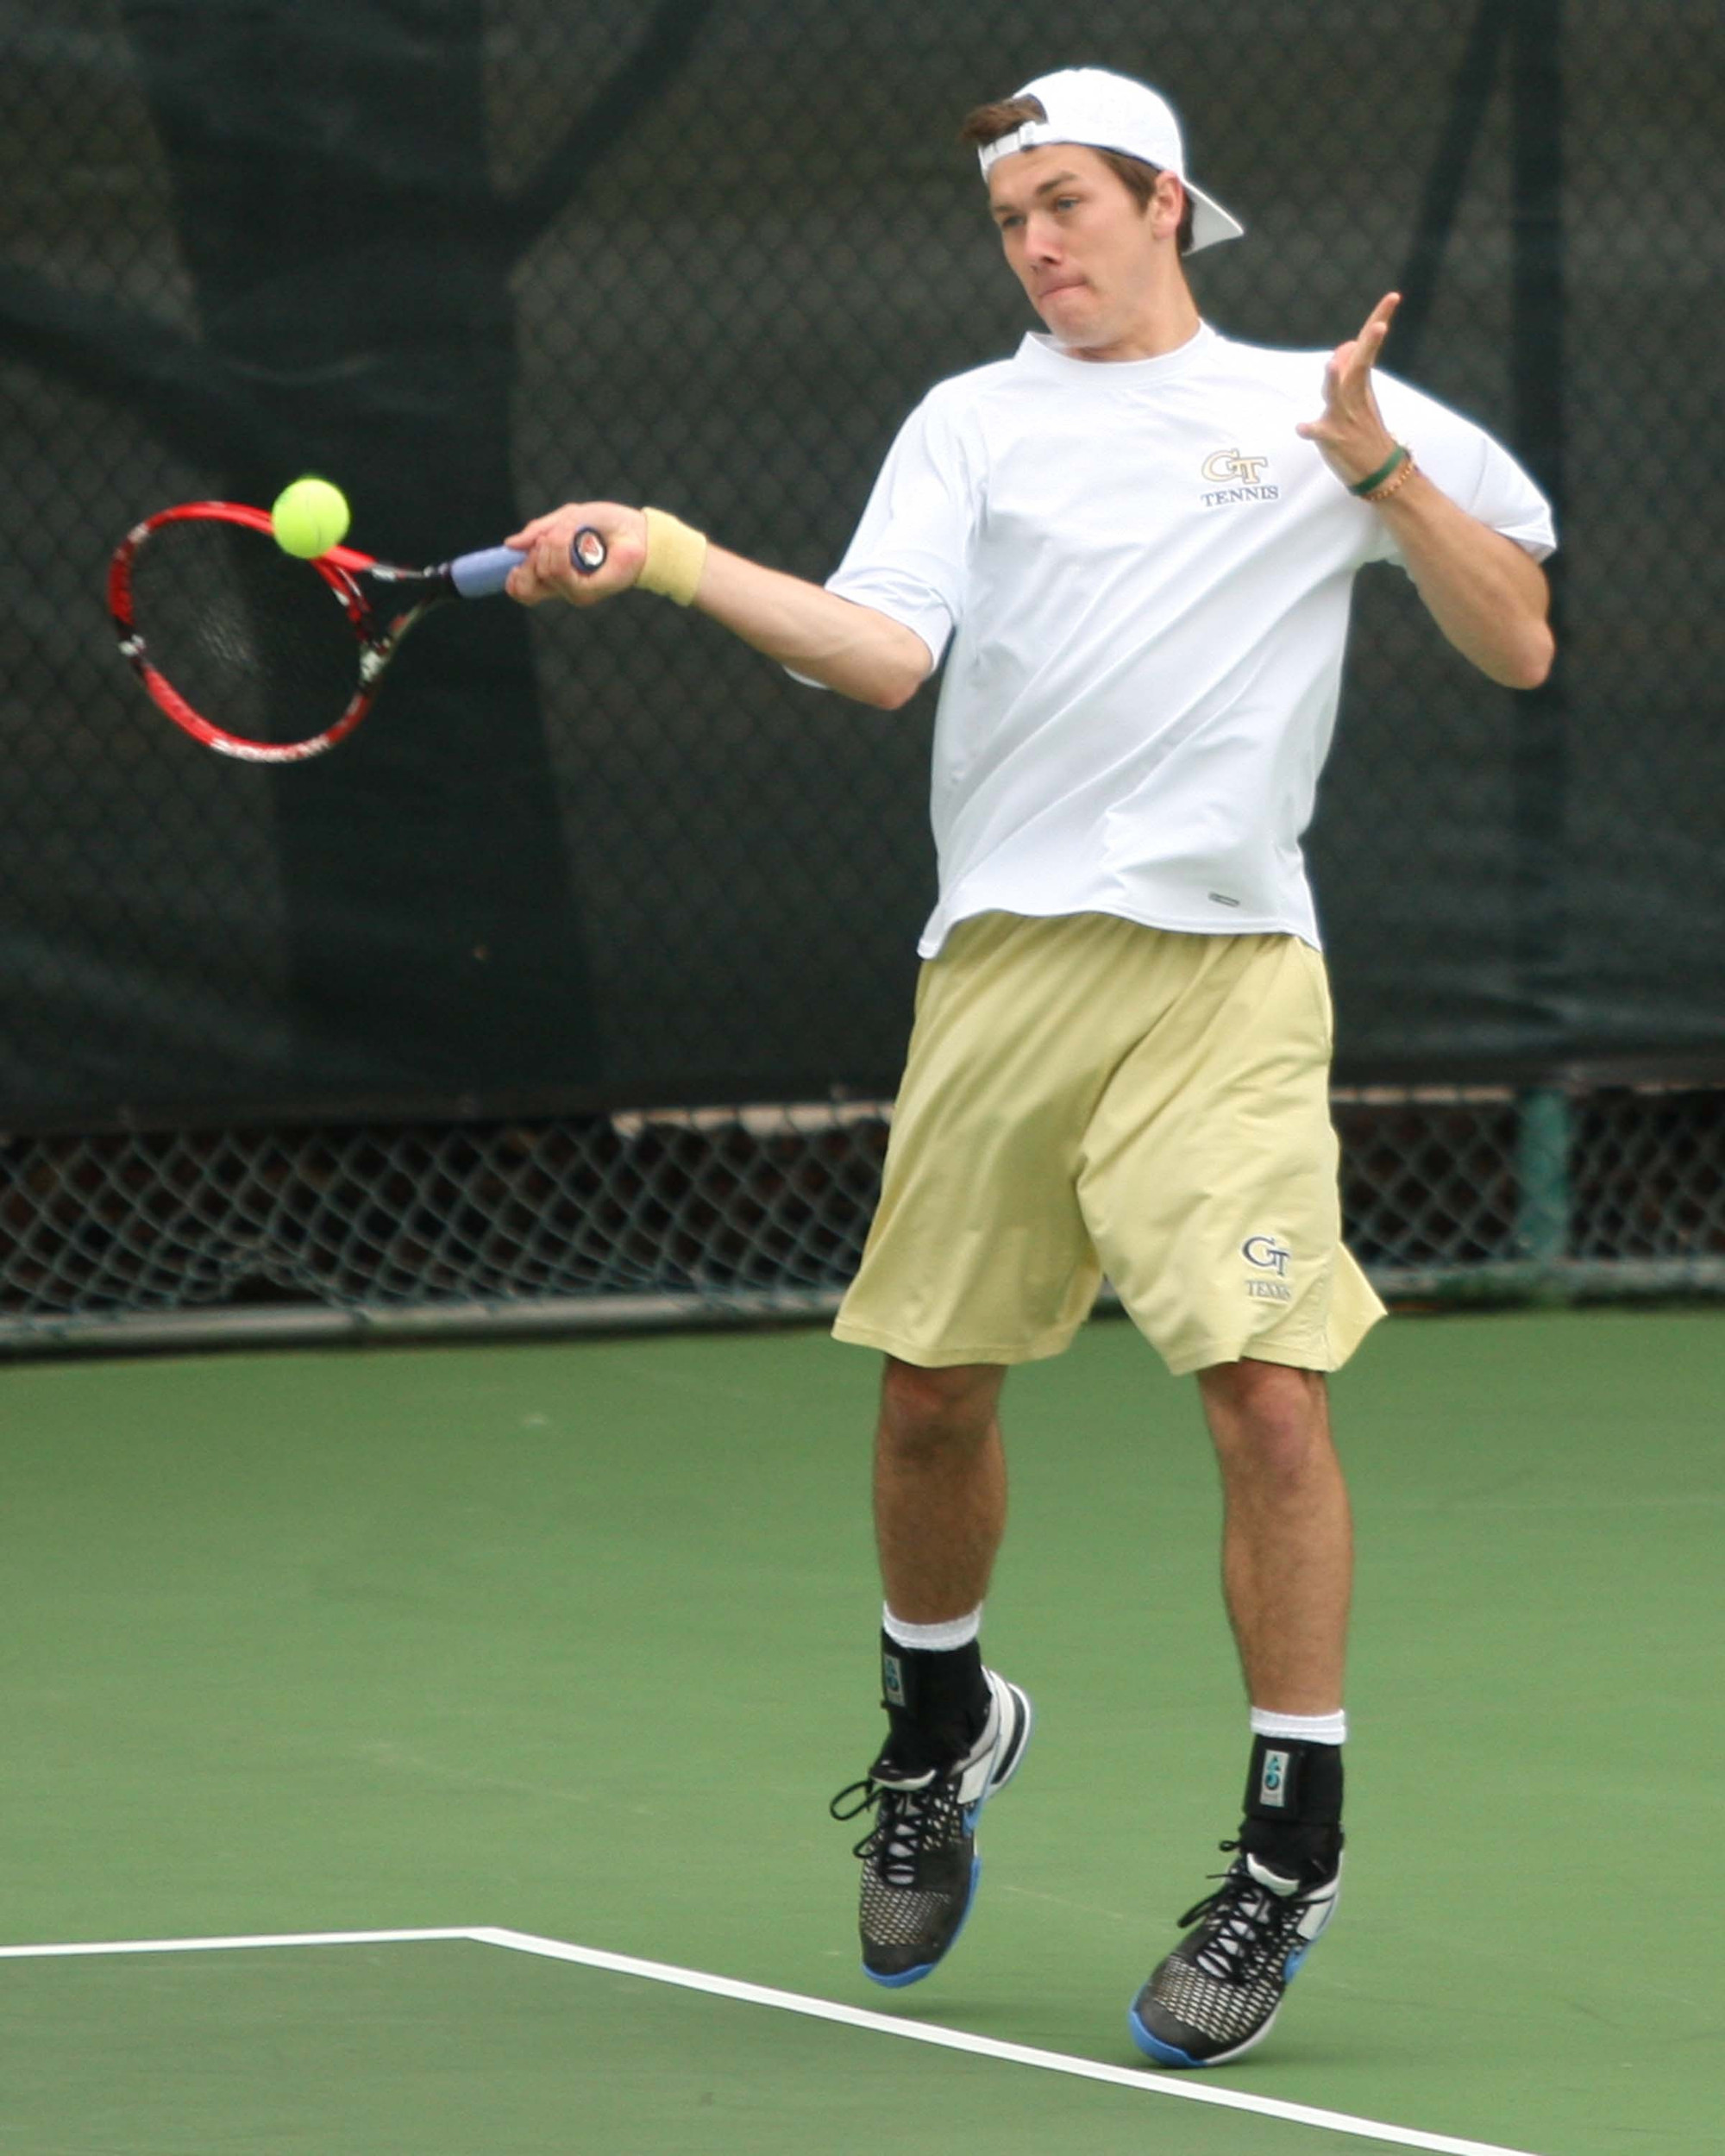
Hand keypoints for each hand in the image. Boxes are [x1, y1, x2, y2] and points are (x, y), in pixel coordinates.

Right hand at [503, 502, 647, 605]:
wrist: (636, 530)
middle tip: (547, 541)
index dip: (513, 576)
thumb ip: (538, 531)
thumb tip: (510, 545)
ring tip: (572, 534)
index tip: (516, 557)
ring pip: (543, 571)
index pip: (522, 589)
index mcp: (553, 572)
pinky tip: (576, 539)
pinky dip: (561, 548)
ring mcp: (574, 591)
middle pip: (524, 587)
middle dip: (529, 558)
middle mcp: (562, 586)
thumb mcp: (566, 519)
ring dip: (551, 545)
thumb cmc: (606, 524)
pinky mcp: (587, 592)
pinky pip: (560, 571)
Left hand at [1296, 292, 1401, 489]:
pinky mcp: (1334, 440)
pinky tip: (1301, 427)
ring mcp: (1345, 419)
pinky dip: (1309, 429)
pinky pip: (1320, 433)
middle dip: (1368, 345)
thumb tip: (1343, 347)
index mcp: (1361, 386)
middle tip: (1379, 326)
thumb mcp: (1360, 399)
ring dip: (1334, 381)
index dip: (1379, 321)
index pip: (1369, 348)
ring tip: (1332, 365)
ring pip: (1338, 396)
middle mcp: (1354, 398)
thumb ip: (1349, 372)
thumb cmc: (1365, 433)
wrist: (1380, 473)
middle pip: (1359, 366)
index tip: (1392, 297)